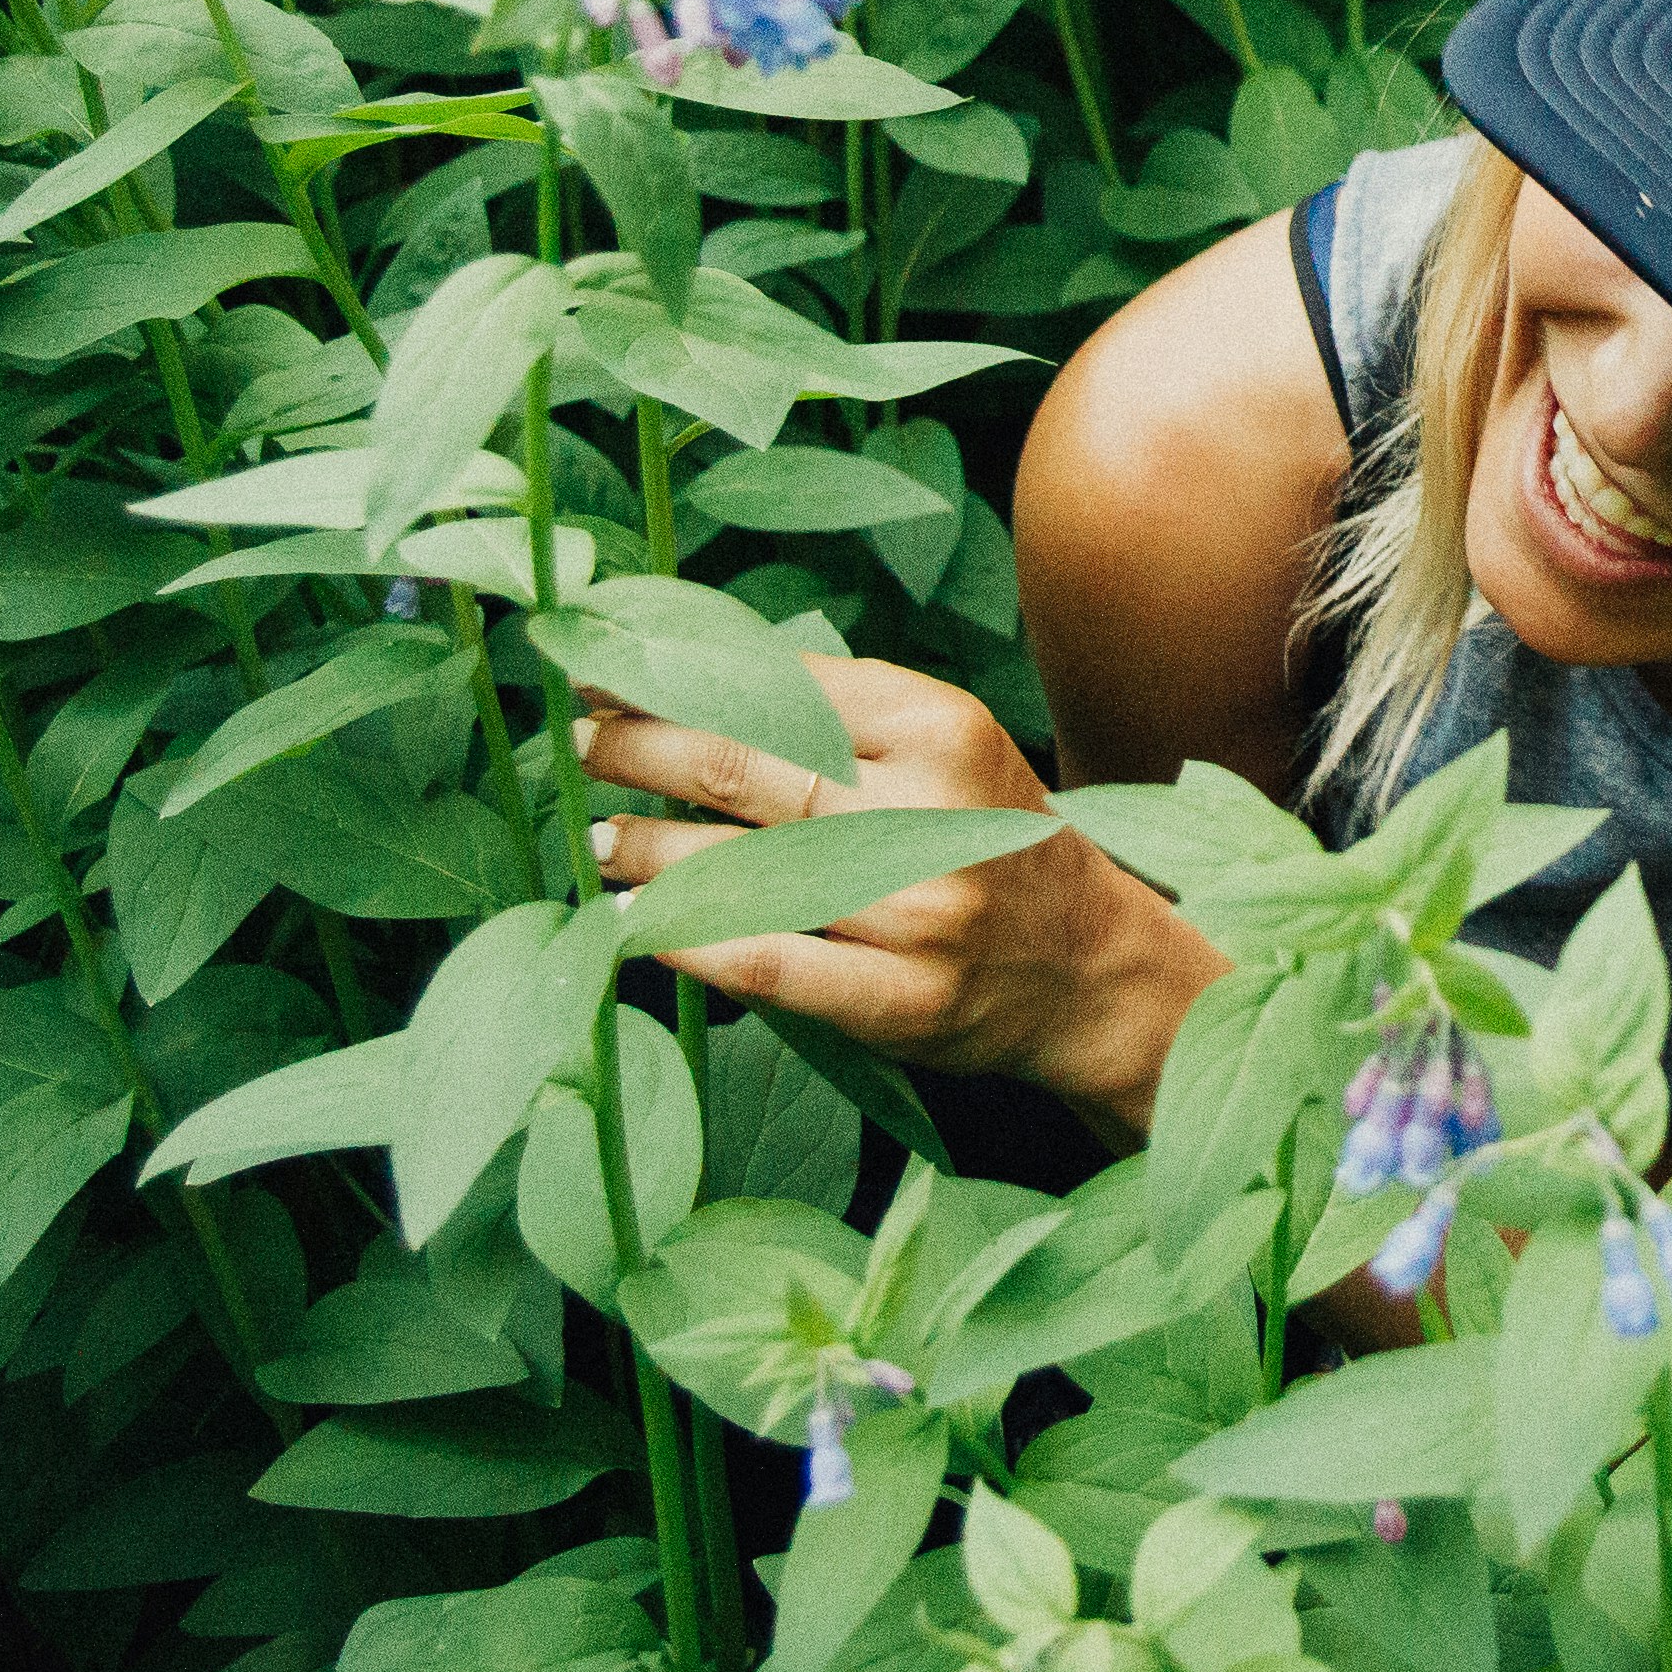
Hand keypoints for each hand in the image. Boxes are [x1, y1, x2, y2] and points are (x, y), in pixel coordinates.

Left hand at [573, 654, 1220, 1132]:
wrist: (1090, 966)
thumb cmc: (989, 840)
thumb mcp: (944, 746)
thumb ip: (838, 713)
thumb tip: (685, 680)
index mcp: (940, 725)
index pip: (776, 686)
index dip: (673, 678)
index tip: (603, 672)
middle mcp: (929, 810)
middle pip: (743, 765)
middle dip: (640, 749)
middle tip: (581, 742)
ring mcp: (920, 912)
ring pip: (742, 867)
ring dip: (648, 848)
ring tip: (601, 836)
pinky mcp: (905, 999)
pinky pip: (768, 963)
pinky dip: (687, 941)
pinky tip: (634, 924)